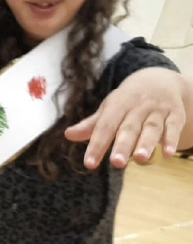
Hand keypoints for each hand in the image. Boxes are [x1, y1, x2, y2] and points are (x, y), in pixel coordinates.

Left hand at [64, 68, 187, 168]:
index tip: (89, 164)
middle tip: (116, 163)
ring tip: (140, 159)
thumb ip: (92, 125)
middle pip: (129, 128)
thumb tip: (68, 135)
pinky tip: (168, 154)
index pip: (105, 126)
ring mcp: (158, 110)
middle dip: (122, 145)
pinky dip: (172, 140)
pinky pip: (173, 127)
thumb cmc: (127, 101)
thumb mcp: (109, 109)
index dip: (97, 145)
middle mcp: (137, 107)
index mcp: (117, 105)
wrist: (159, 79)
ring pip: (152, 128)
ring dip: (147, 144)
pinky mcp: (175, 114)